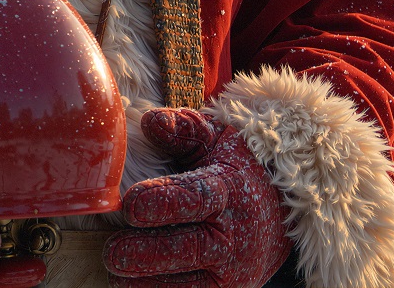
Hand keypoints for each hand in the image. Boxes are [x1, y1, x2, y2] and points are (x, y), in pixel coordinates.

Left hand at [105, 108, 290, 287]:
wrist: (281, 211)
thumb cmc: (235, 169)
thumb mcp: (216, 140)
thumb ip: (183, 129)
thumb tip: (151, 123)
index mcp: (229, 190)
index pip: (196, 197)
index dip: (163, 202)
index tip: (130, 204)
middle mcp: (235, 236)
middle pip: (188, 250)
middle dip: (146, 254)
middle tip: (113, 252)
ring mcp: (233, 274)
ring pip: (187, 286)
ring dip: (147, 282)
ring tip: (117, 272)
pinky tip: (134, 285)